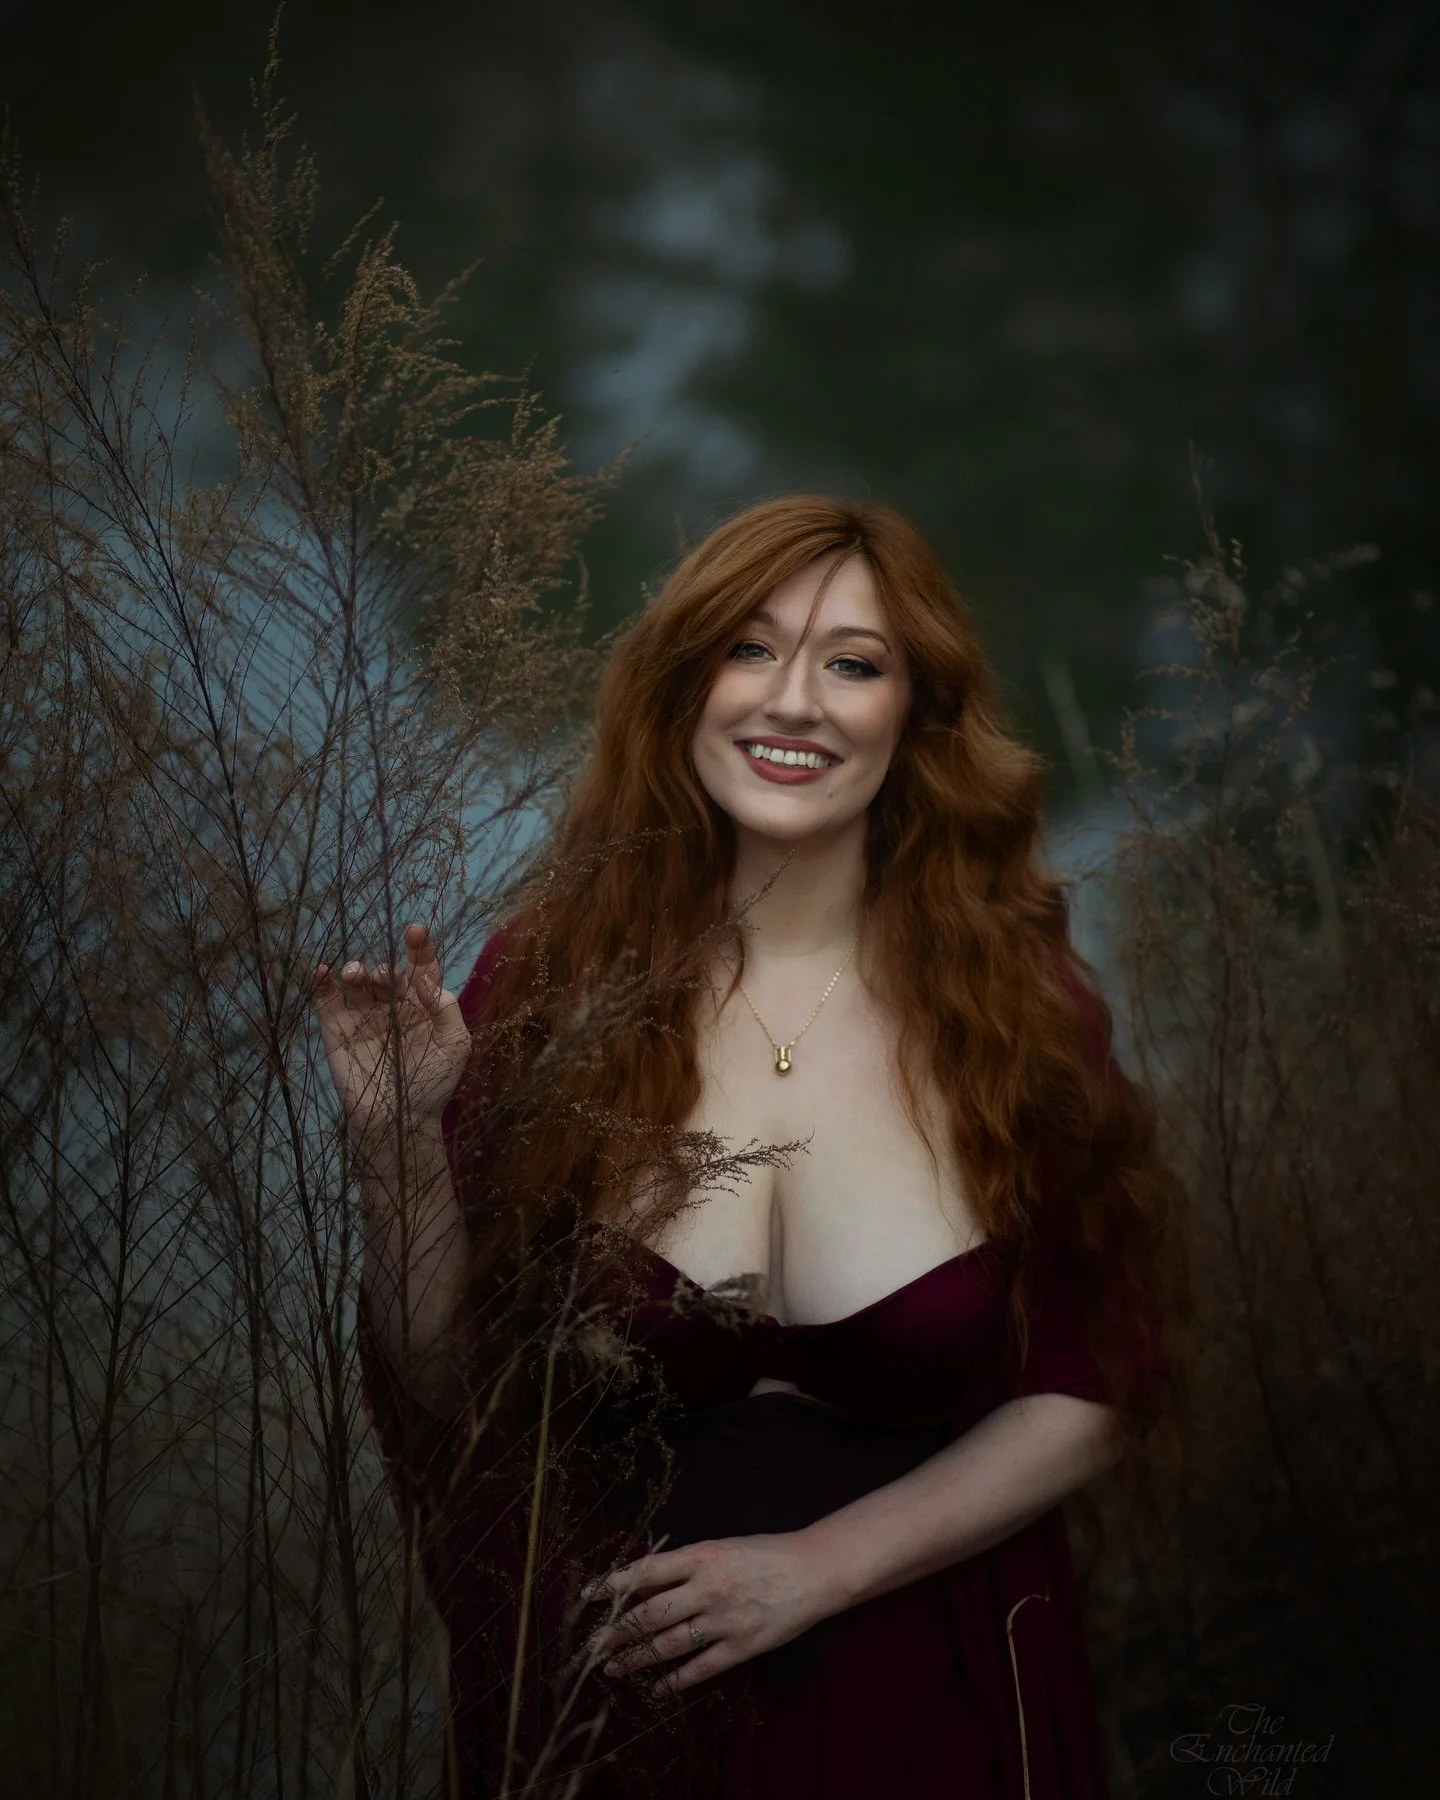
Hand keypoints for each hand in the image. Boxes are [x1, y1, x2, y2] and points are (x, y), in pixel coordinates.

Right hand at [309, 922, 470, 1152]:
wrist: (400, 1121)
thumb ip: (447, 1008)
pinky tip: (322, 970)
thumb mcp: (455, 1045)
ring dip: (357, 970)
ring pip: (357, 982)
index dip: (418, 948)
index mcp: (422, 1007)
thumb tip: (426, 981)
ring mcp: (363, 1017)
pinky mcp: (337, 1030)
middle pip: (387, 974)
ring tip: (358, 975)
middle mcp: (393, 1007)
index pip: (420, 969)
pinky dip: (321, 982)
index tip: (414, 931)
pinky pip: (326, 1000)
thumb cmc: (433, 1085)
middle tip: (386, 980)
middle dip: (386, 970)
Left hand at [579, 1534, 833, 1695]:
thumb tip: (645, 1578)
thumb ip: (687, 1563)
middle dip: (615, 1632)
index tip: (588, 1596)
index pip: (645, 1571)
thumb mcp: (721, 1546)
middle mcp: (707, 1588)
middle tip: (590, 1646)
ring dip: (636, 1658)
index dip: (613, 1584)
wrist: (813, 1570)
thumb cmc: (765, 1552)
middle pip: (649, 1614)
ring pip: (668, 1644)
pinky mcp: (741, 1646)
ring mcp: (723, 1620)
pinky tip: (658, 1688)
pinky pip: (700, 1668)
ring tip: (613, 1668)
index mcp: (701, 1556)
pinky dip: (676, 1680)